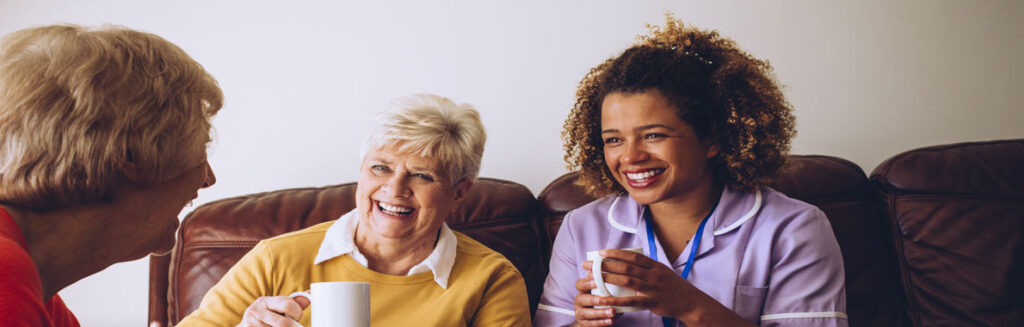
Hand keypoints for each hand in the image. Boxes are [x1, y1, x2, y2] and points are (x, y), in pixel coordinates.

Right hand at [236, 295, 310, 326]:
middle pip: (284, 323)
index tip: (297, 318)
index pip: (288, 304)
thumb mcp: (275, 309)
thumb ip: (291, 304)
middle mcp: (255, 310)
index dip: (297, 313)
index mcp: (264, 301)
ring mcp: (250, 323)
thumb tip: (310, 294)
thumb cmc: (264, 319)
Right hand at [572, 273, 618, 325]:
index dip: (587, 283)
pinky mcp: (583, 324)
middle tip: (607, 299)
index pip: (580, 284)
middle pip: (581, 299)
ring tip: (613, 312)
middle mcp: (579, 301)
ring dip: (600, 312)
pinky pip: (591, 324)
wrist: (593, 318)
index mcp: (582, 291)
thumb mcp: (601, 290)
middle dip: (594, 299)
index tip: (598, 281)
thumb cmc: (601, 299)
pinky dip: (601, 322)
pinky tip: (611, 321)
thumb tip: (617, 272)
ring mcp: (579, 313)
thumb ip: (606, 283)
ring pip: (586, 313)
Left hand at [580, 249, 701, 320]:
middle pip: (626, 267)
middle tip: (589, 265)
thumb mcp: (663, 272)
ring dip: (608, 278)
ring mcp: (653, 288)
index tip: (601, 252)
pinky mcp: (652, 302)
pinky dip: (616, 300)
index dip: (616, 253)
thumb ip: (648, 268)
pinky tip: (604, 300)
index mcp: (655, 266)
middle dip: (605, 265)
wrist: (691, 303)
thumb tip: (630, 261)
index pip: (633, 256)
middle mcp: (653, 274)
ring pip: (627, 281)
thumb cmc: (674, 288)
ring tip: (592, 278)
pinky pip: (631, 301)